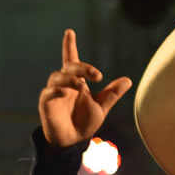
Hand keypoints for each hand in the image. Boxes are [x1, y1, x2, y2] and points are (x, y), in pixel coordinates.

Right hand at [39, 29, 131, 147]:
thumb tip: (128, 80)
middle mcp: (64, 84)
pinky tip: (66, 92)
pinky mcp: (46, 104)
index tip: (70, 32)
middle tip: (98, 76)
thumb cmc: (84, 123)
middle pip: (69, 67)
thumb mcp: (101, 107)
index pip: (71, 60)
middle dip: (82, 67)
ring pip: (57, 77)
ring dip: (70, 78)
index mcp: (77, 82)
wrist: (73, 142)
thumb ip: (112, 94)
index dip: (69, 46)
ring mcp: (54, 93)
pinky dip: (56, 90)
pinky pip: (48, 93)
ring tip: (82, 87)